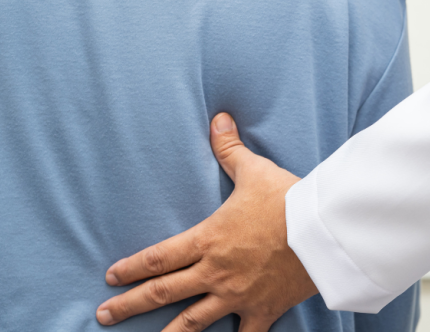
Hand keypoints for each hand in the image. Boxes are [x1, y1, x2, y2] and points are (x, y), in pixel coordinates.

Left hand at [96, 113, 317, 331]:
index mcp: (207, 239)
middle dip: (129, 306)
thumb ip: (229, 149)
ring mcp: (237, 295)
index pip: (157, 258)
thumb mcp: (255, 171)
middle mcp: (215, 272)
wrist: (324, 231)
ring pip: (193, 322)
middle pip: (162, 293)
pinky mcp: (263, 309)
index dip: (130, 268)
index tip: (110, 278)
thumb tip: (218, 118)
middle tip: (104, 316)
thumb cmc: (288, 200)